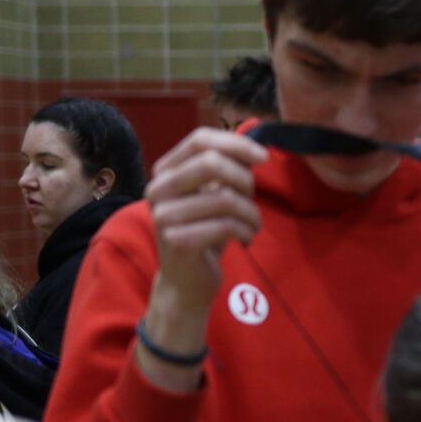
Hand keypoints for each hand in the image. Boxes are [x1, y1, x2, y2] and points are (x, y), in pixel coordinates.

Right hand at [146, 127, 267, 313]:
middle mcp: (157, 189)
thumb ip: (227, 169)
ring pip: (225, 198)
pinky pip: (226, 225)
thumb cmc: (205, 231)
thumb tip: (254, 149)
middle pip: (210, 162)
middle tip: (252, 199)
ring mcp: (164, 216)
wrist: (186, 281)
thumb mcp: (215, 194)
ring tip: (253, 224)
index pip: (199, 140)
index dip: (235, 143)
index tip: (263, 157)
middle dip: (244, 179)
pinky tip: (246, 240)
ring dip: (251, 212)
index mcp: (165, 172)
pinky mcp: (177, 242)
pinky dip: (246, 232)